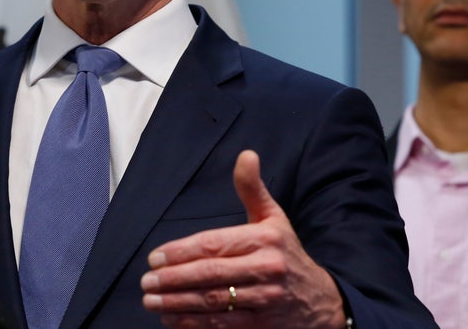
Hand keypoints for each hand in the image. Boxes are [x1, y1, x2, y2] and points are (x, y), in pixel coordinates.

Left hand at [140, 150, 346, 327]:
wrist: (320, 300)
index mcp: (265, 239)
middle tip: (146, 281)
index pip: (215, 245)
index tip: (155, 258)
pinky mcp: (262, 326)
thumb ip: (252, 189)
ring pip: (213, 302)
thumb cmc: (287, 253)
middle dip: (173, 278)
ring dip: (177, 303)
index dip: (181, 252)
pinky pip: (221, 325)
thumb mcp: (273, 218)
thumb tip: (246, 155)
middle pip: (210, 274)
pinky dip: (193, 324)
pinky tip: (171, 319)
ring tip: (151, 300)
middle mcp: (266, 269)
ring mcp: (264, 300)